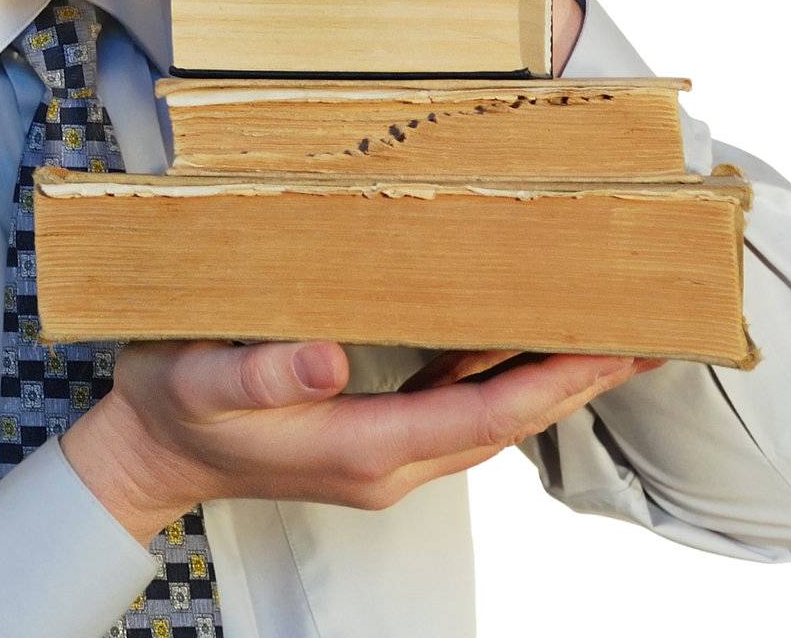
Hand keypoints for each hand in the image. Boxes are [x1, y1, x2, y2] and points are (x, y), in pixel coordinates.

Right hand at [59, 339, 653, 544]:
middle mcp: (391, 458)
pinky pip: (455, 404)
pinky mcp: (370, 431)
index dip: (555, 381)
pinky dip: (498, 373)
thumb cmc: (173, 409)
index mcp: (366, 446)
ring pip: (488, 414)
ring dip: (547, 376)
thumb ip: (266, 371)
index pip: (487, 416)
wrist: (147, 453)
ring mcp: (384, 450)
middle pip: (507, 419)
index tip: (613, 346)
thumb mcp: (204, 381)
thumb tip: (331, 358)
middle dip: (577, 378)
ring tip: (600, 331)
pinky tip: (513, 338)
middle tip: (643, 332)